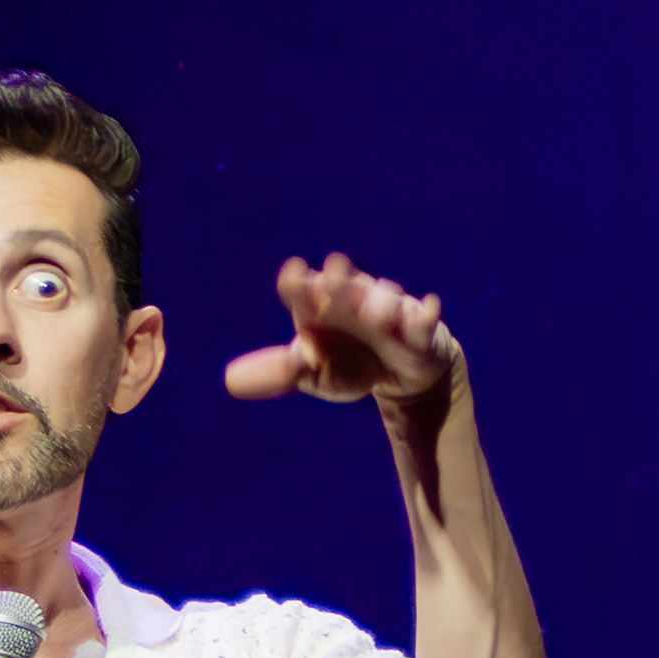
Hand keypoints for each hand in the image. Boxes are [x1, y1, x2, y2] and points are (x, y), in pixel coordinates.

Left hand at [223, 251, 465, 417]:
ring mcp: (388, 309)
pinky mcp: (419, 327)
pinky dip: (426, 313)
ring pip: (385, 300)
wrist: (399, 374)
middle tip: (333, 276)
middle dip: (340, 281)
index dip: (298, 284)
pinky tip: (428, 307)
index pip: (304, 290)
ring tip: (377, 316)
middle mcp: (353, 299)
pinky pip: (424, 318)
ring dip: (381, 304)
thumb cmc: (348, 362)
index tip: (293, 277)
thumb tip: (229, 381)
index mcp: (320, 305)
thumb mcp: (313, 371)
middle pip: (345, 286)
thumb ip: (277, 372)